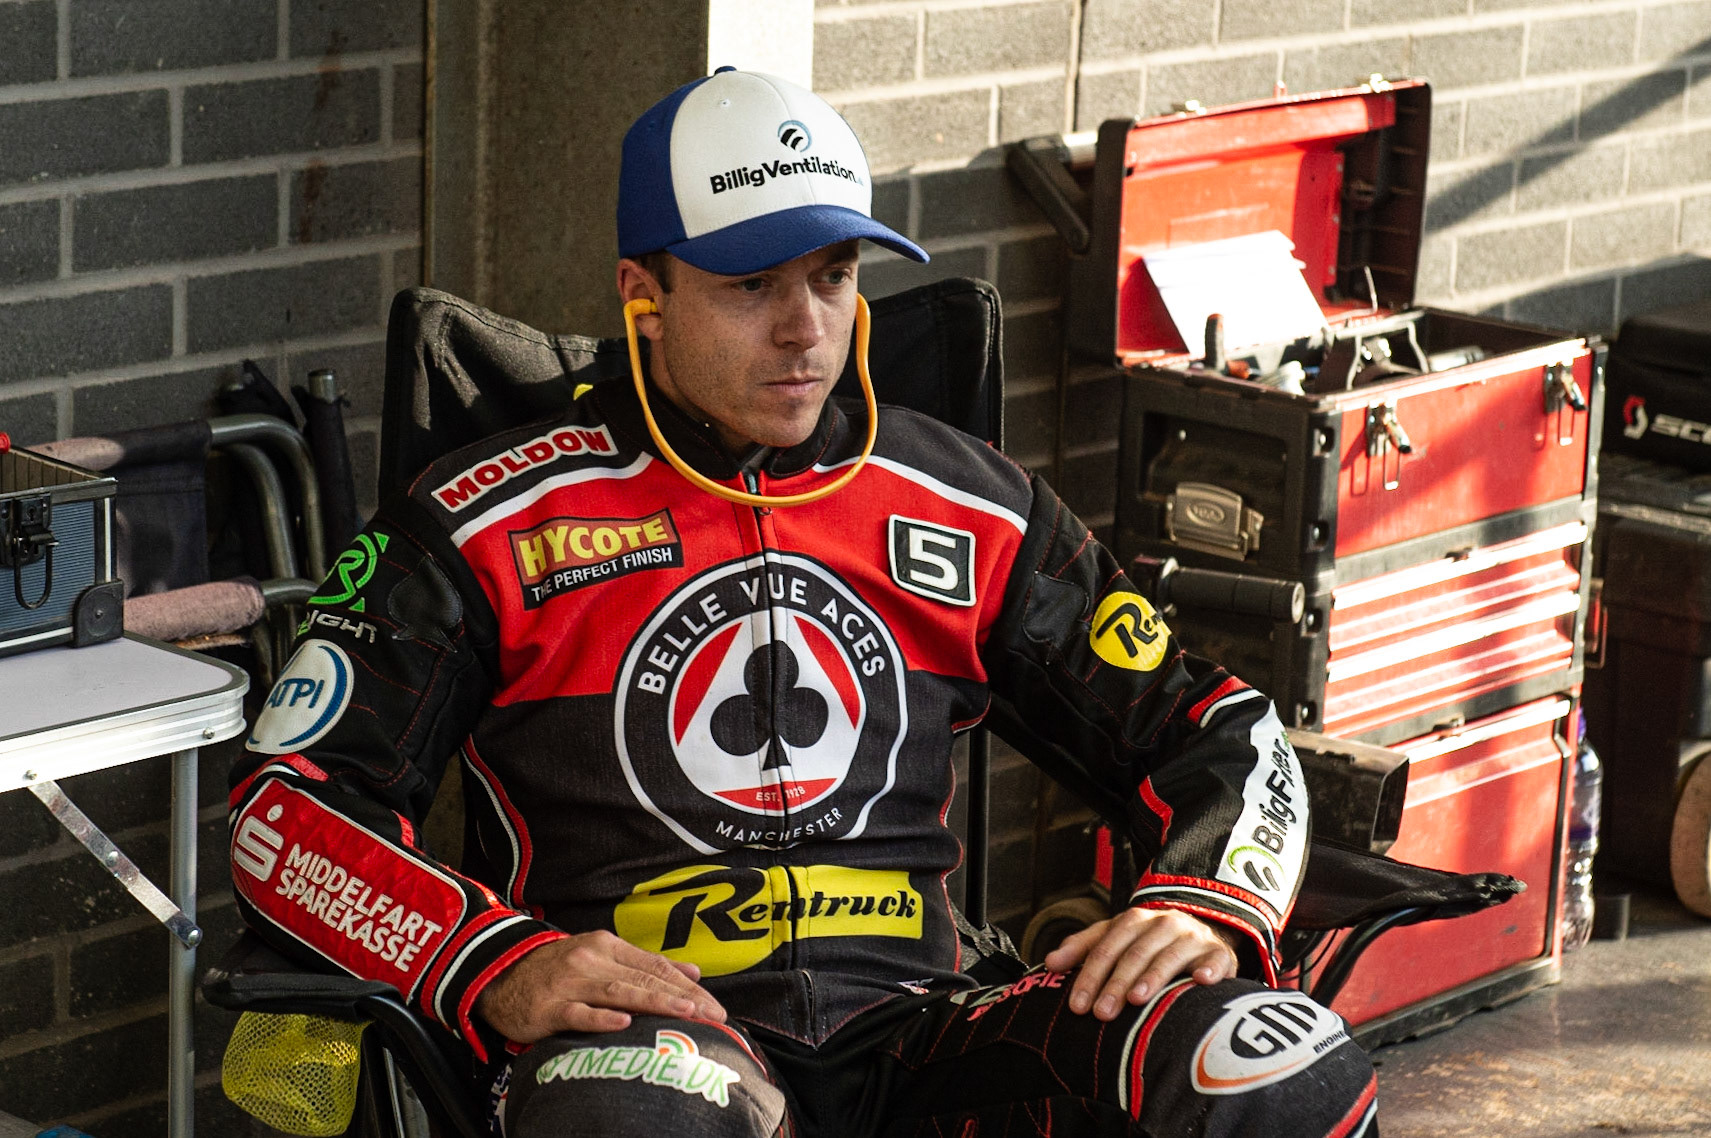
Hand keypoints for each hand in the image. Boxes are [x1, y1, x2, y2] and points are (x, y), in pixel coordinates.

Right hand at [475, 930, 727, 1042]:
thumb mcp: (601, 957)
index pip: (655, 966)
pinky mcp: (550, 1007)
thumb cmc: (557, 969)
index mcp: (607, 947)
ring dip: (655, 1002)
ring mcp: (570, 983)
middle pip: (644, 979)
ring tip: (685, 1012)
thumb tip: (692, 972)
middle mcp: (592, 960)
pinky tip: (625, 1022)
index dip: (687, 985)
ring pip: (619, 993)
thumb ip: (645, 965)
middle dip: (683, 997)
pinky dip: (602, 1017)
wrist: (500, 973)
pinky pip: (579, 1013)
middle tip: (712, 1015)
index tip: (714, 1006)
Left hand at [1043, 908, 1238, 1020]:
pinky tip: (1200, 982)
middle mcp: (1163, 924)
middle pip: (1135, 954)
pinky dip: (1209, 969)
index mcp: (1134, 920)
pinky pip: (1216, 959)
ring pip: (1170, 956)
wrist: (1200, 931)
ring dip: (1153, 977)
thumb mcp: (1115, 938)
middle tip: (1101, 1014)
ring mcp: (1192, 937)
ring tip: (1137, 999)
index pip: (1106, 947)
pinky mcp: (1219, 953)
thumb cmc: (1147, 942)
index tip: (1077, 1005)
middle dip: (1115, 984)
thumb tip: (1049, 962)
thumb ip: (1082, 948)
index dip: (1090, 976)